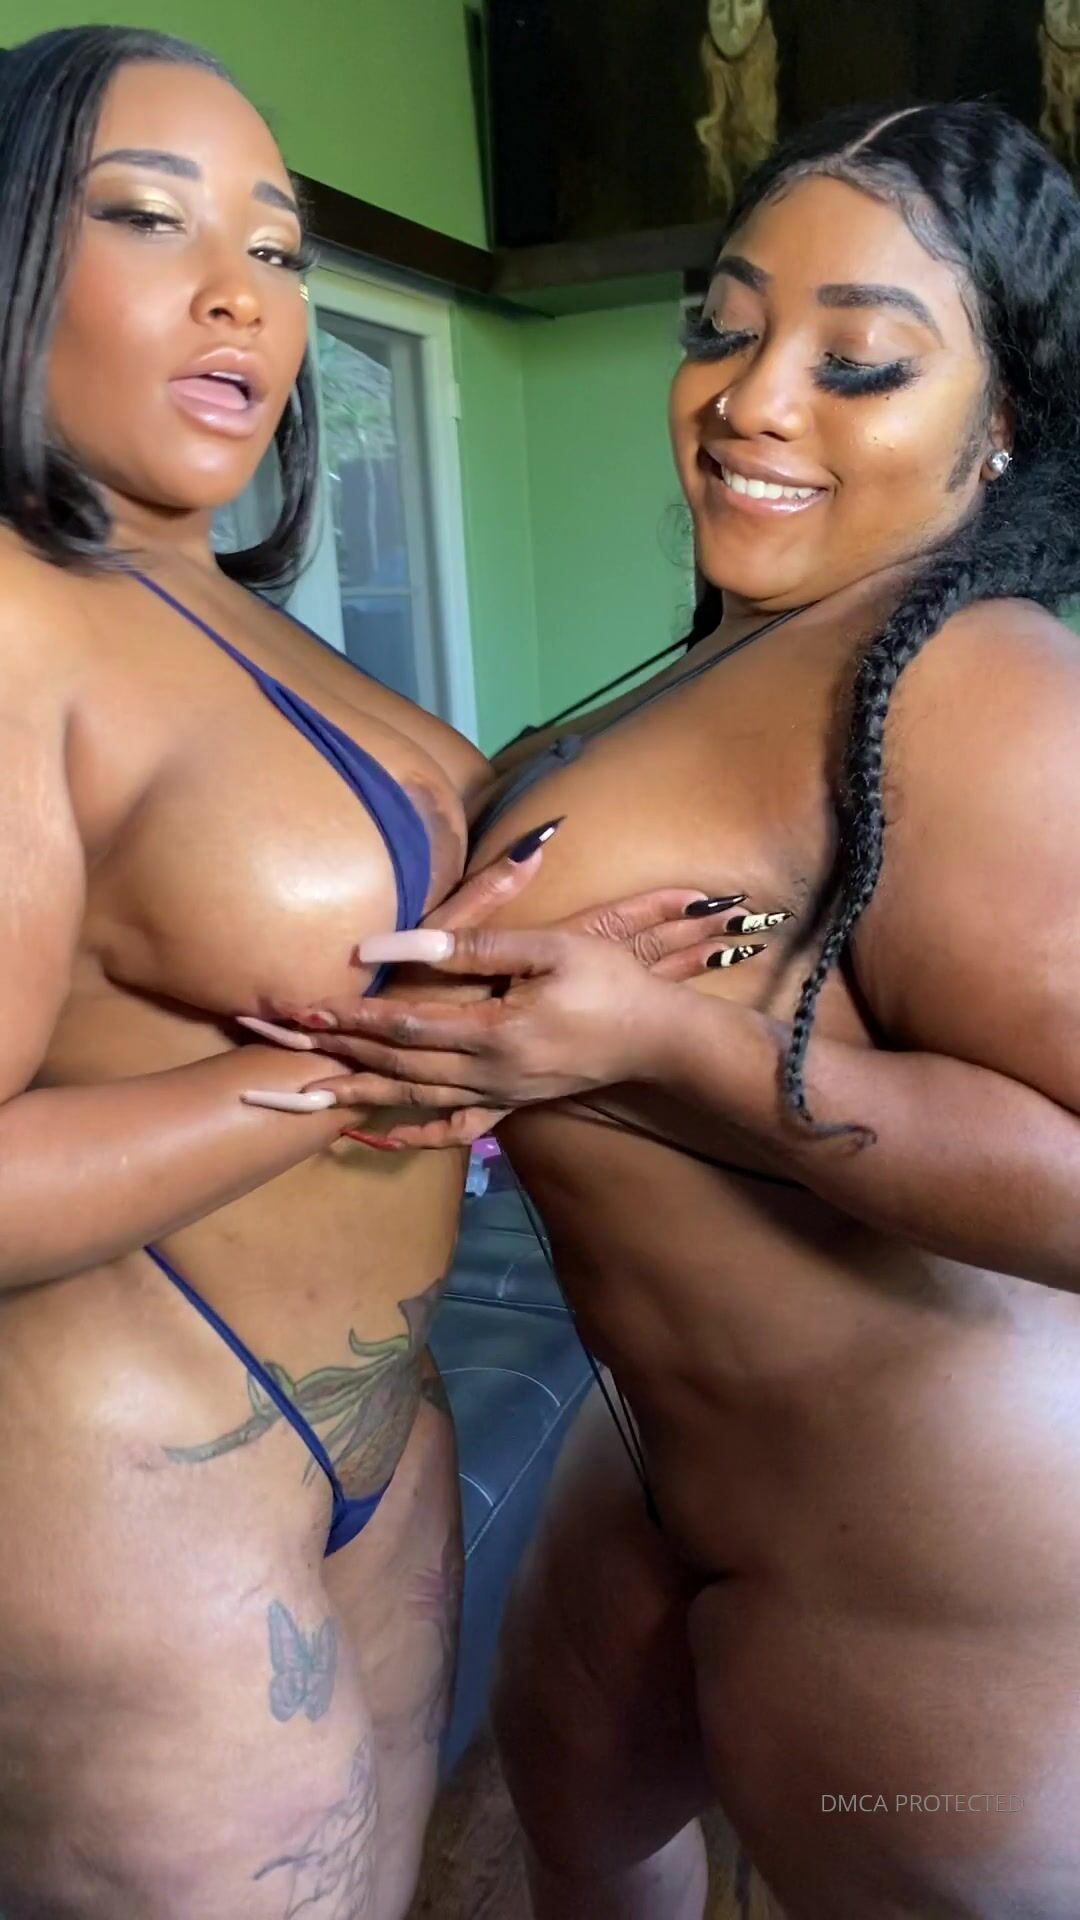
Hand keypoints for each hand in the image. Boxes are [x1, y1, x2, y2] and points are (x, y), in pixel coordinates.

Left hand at [237, 818, 783, 1143]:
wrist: (661, 1042)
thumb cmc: (613, 985)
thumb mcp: (552, 949)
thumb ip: (476, 945)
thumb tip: (401, 946)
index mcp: (493, 1034)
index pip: (402, 1025)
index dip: (348, 1017)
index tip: (298, 1005)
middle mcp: (486, 1076)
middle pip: (391, 1066)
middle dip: (329, 1053)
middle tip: (272, 1041)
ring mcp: (495, 1097)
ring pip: (407, 1100)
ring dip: (349, 1094)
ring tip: (294, 1090)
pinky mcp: (506, 1106)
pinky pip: (445, 1129)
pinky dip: (401, 1133)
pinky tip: (365, 1132)